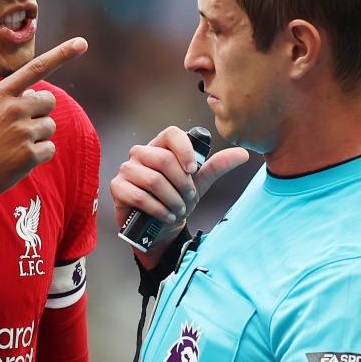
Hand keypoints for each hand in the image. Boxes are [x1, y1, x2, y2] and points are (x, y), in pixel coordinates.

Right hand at [0, 38, 87, 201]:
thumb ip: (4, 98)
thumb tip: (32, 95)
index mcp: (0, 94)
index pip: (35, 68)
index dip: (61, 54)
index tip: (81, 43)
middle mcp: (14, 109)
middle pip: (49, 101)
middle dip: (41, 111)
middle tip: (23, 124)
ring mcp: (23, 132)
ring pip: (49, 126)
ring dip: (37, 136)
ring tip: (13, 145)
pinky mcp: (29, 155)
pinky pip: (49, 149)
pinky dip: (38, 155)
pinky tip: (17, 160)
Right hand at [110, 125, 248, 266]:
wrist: (162, 228)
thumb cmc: (177, 199)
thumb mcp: (199, 183)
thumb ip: (217, 167)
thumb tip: (243, 153)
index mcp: (161, 146)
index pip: (171, 133)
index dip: (184, 150)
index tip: (193, 171)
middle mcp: (141, 153)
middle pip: (162, 159)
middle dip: (181, 184)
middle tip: (188, 199)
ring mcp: (127, 169)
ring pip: (152, 180)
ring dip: (171, 200)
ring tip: (178, 210)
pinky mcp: (117, 187)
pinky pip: (138, 196)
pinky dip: (157, 209)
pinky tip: (166, 216)